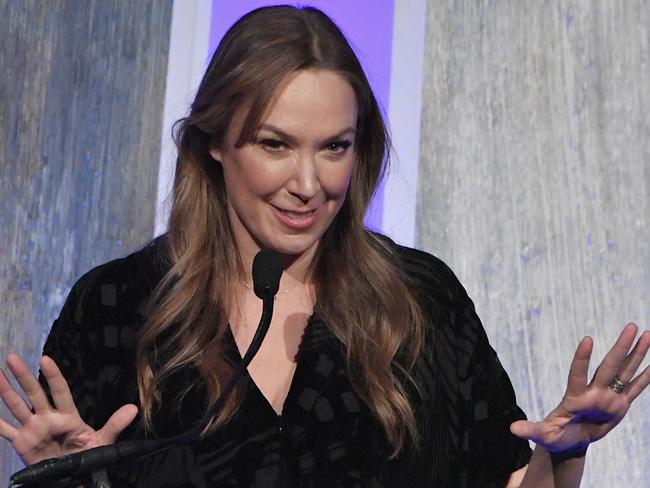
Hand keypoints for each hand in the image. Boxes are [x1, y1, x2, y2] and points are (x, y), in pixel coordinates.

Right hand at [0, 353, 137, 464]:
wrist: (75, 478)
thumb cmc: (90, 457)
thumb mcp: (103, 441)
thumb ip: (115, 424)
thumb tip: (133, 409)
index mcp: (68, 416)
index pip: (59, 390)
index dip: (53, 375)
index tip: (45, 359)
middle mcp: (48, 418)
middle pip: (34, 393)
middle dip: (24, 376)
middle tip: (13, 357)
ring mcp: (33, 429)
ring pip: (17, 406)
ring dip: (6, 392)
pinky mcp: (23, 443)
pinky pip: (6, 431)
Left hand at [510, 323, 649, 453]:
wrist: (571, 441)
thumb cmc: (555, 436)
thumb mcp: (543, 435)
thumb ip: (531, 430)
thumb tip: (512, 429)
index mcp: (575, 398)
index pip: (578, 374)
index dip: (582, 358)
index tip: (587, 339)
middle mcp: (594, 393)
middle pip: (609, 366)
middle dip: (621, 347)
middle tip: (631, 325)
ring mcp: (608, 397)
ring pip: (625, 371)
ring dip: (636, 354)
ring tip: (646, 333)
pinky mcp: (619, 406)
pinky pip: (635, 389)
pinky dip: (645, 377)